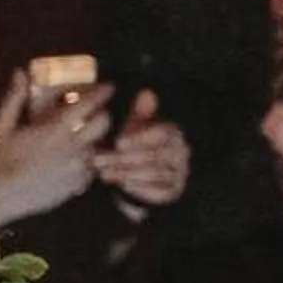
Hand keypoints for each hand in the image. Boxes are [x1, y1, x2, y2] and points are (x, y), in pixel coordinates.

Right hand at [0, 73, 110, 229]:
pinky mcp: (81, 183)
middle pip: (104, 124)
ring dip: (94, 140)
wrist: (2, 195)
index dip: (101, 93)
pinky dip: (88, 162)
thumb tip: (20, 73)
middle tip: (96, 113)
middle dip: (103, 115)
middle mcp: (74, 148)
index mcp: (56, 131)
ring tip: (82, 139)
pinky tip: (75, 160)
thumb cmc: (3, 159)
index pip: (89, 105)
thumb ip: (15, 99)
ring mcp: (80, 167)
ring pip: (100, 146)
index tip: (108, 87)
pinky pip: (93, 168)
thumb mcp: (3, 126)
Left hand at [91, 92, 189, 208]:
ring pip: (155, 172)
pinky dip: (140, 187)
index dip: (140, 137)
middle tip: (100, 160)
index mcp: (174, 134)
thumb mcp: (137, 128)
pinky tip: (123, 185)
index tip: (118, 142)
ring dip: (127, 173)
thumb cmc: (139, 147)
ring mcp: (180, 172)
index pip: (163, 133)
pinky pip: (159, 190)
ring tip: (104, 173)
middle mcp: (181, 152)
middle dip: (125, 158)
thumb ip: (141, 113)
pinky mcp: (174, 190)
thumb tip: (146, 92)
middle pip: (156, 154)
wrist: (148, 177)